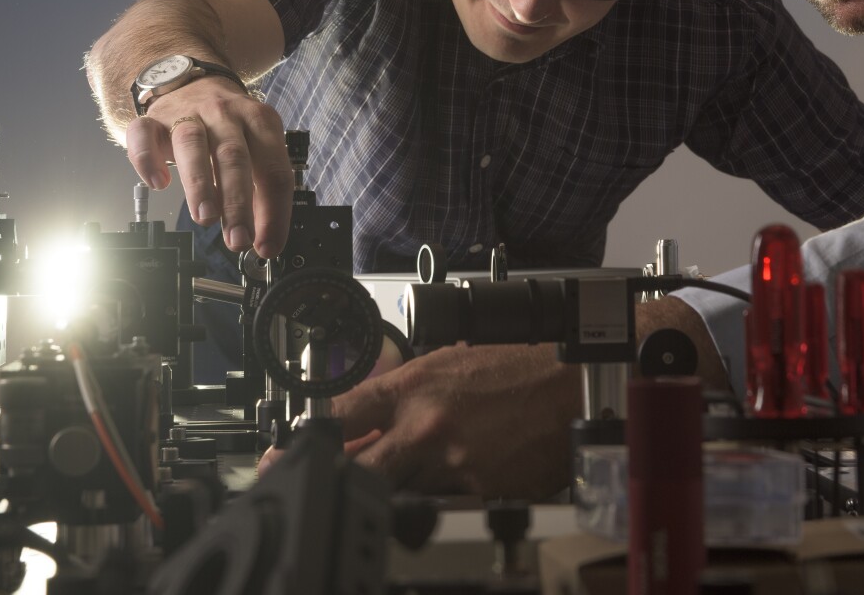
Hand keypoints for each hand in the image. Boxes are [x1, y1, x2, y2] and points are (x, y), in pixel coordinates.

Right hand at [123, 77, 294, 258]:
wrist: (191, 82)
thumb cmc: (228, 126)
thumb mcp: (256, 148)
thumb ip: (262, 190)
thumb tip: (266, 238)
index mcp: (261, 123)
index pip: (275, 170)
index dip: (274, 212)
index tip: (268, 245)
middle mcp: (226, 115)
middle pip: (235, 158)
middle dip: (238, 203)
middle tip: (239, 239)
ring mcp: (188, 114)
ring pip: (193, 144)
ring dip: (200, 183)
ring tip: (205, 216)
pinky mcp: (153, 120)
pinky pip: (144, 134)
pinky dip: (147, 159)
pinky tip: (157, 183)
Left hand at [325, 341, 580, 498]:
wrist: (575, 381)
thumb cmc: (522, 364)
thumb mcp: (451, 360)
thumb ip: (406, 390)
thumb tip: (367, 418)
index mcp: (416, 387)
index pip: (341, 415)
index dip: (308, 436)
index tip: (287, 449)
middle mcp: (427, 427)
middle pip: (360, 468)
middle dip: (343, 476)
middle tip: (326, 483)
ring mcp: (454, 464)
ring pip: (404, 492)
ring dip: (404, 486)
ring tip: (426, 466)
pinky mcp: (482, 492)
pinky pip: (449, 502)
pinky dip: (449, 495)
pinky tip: (469, 472)